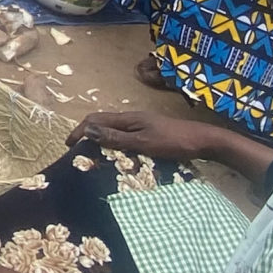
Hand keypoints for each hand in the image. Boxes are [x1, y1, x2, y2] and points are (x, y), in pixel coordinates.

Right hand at [67, 111, 219, 161]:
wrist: (204, 141)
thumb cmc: (174, 142)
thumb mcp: (142, 142)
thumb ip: (115, 137)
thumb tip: (87, 131)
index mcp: (128, 118)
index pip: (95, 119)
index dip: (79, 130)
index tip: (68, 145)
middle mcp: (133, 118)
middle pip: (102, 121)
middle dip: (87, 133)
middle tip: (78, 150)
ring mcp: (142, 124)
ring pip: (113, 128)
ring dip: (100, 138)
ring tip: (94, 153)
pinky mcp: (150, 132)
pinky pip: (124, 134)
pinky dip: (114, 142)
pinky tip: (117, 154)